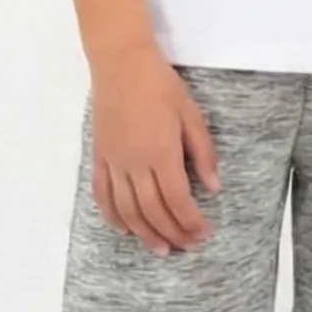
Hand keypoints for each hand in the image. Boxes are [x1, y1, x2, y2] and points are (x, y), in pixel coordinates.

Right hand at [89, 46, 220, 255]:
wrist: (120, 64)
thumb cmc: (160, 85)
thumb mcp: (191, 115)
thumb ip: (202, 153)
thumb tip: (213, 188)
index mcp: (160, 153)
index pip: (177, 200)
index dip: (190, 222)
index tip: (203, 233)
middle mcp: (134, 163)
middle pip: (152, 211)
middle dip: (172, 233)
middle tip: (187, 246)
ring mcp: (113, 162)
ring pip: (127, 210)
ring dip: (144, 234)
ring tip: (161, 248)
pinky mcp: (99, 157)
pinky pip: (102, 195)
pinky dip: (113, 217)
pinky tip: (126, 229)